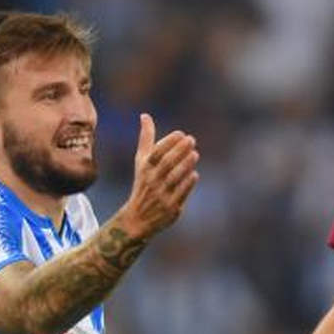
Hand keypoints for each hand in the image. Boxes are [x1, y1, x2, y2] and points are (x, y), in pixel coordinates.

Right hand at [117, 113, 198, 238]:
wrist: (138, 217)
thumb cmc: (143, 183)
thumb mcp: (141, 162)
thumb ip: (146, 139)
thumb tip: (145, 115)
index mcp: (145, 168)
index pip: (156, 152)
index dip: (169, 142)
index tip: (181, 133)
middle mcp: (152, 181)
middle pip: (167, 163)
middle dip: (179, 150)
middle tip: (191, 140)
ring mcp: (162, 195)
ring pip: (175, 178)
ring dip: (186, 165)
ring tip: (195, 153)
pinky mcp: (171, 207)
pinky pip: (181, 193)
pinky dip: (188, 183)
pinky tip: (194, 174)